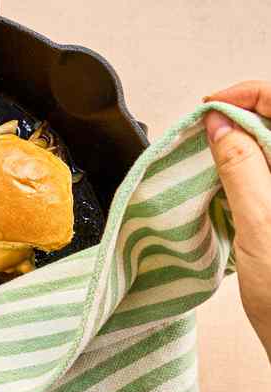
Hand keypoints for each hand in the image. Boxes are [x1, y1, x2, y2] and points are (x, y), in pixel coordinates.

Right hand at [204, 82, 270, 358]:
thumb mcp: (261, 225)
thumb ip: (242, 168)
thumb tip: (220, 124)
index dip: (245, 96)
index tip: (206, 111)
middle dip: (237, 121)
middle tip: (200, 140)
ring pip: (269, 151)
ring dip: (238, 150)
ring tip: (207, 166)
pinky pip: (266, 178)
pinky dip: (243, 176)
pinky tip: (224, 193)